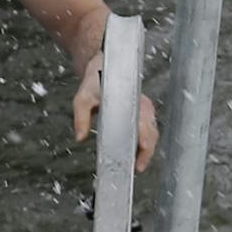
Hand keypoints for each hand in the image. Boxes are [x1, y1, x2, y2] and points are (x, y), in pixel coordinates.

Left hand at [72, 56, 159, 172]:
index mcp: (132, 102)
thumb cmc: (94, 82)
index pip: (144, 129)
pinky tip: (134, 152)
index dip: (144, 149)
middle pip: (152, 134)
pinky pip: (148, 128)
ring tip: (135, 164)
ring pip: (152, 132)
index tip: (138, 164)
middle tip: (136, 168)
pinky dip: (144, 141)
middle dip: (146, 153)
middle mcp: (143, 105)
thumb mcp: (83, 98)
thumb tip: (80, 138)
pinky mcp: (144, 110)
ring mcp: (146, 107)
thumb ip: (81, 118)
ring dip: (146, 148)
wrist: (104, 64)